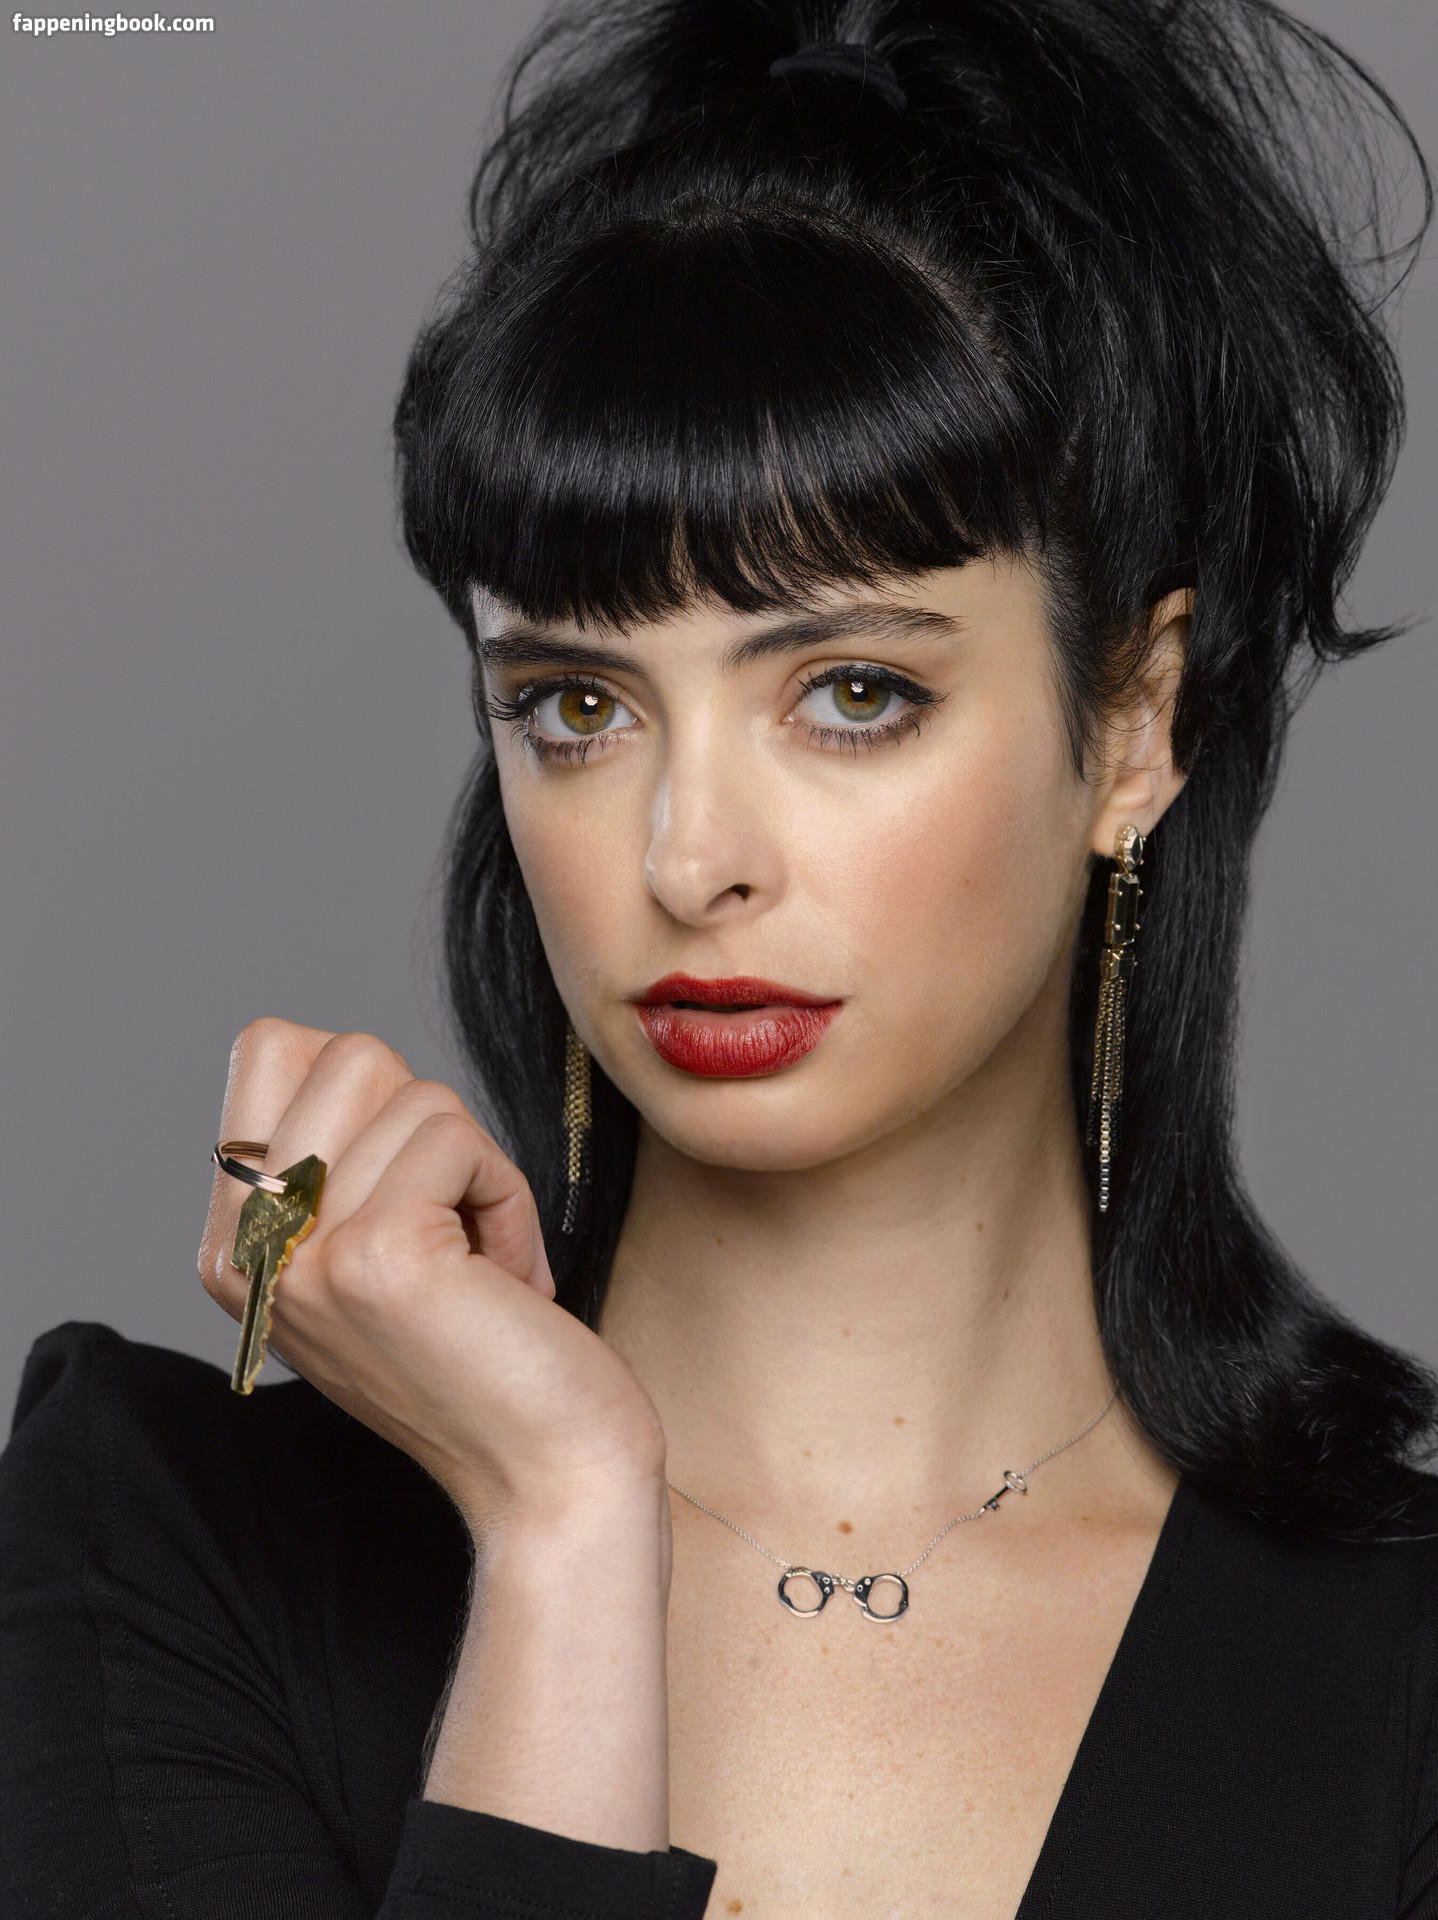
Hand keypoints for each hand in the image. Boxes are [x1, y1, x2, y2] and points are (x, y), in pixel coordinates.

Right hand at [199, 1019, 665, 1527]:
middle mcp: (243, 1252)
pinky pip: (458, 1138)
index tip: (408, 1189)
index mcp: (230, 1243)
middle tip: (452, 1228)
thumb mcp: (370, 1249)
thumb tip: (326, 1048)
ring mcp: (301, 1256)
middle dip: (430, 1124)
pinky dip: (506, 1197)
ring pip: (415, 1093)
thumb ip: (327, 1160)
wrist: (553, 1474)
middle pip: (344, 1053)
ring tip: (479, 1268)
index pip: (270, 1047)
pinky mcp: (377, 1258)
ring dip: (478, 1171)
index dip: (371, 1088)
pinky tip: (504, 1283)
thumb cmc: (486, 1352)